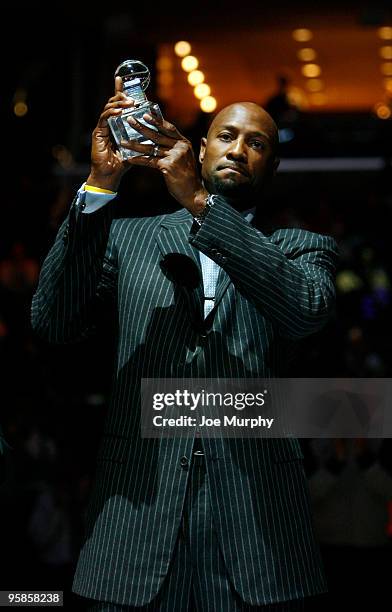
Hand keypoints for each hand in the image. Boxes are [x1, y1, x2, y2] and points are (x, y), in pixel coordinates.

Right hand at [87, 76, 134, 191]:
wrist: (111, 175)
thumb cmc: (123, 162)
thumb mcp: (137, 146)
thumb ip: (143, 136)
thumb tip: (156, 128)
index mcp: (117, 124)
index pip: (119, 104)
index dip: (119, 91)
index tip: (121, 79)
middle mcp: (109, 123)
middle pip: (113, 103)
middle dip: (121, 96)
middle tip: (132, 97)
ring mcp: (103, 127)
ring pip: (108, 108)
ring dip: (119, 104)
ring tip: (128, 103)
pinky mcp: (98, 133)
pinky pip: (104, 119)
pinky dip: (111, 113)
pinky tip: (118, 112)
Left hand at [121, 110, 207, 214]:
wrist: (194, 193)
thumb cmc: (187, 177)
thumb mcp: (185, 159)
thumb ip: (175, 148)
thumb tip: (161, 140)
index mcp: (184, 143)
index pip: (169, 128)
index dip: (157, 120)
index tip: (145, 113)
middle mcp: (180, 147)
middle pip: (157, 135)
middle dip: (142, 127)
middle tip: (129, 120)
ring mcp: (174, 156)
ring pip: (151, 148)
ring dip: (135, 145)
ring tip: (123, 141)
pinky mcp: (168, 166)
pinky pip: (149, 161)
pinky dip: (138, 160)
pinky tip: (129, 159)